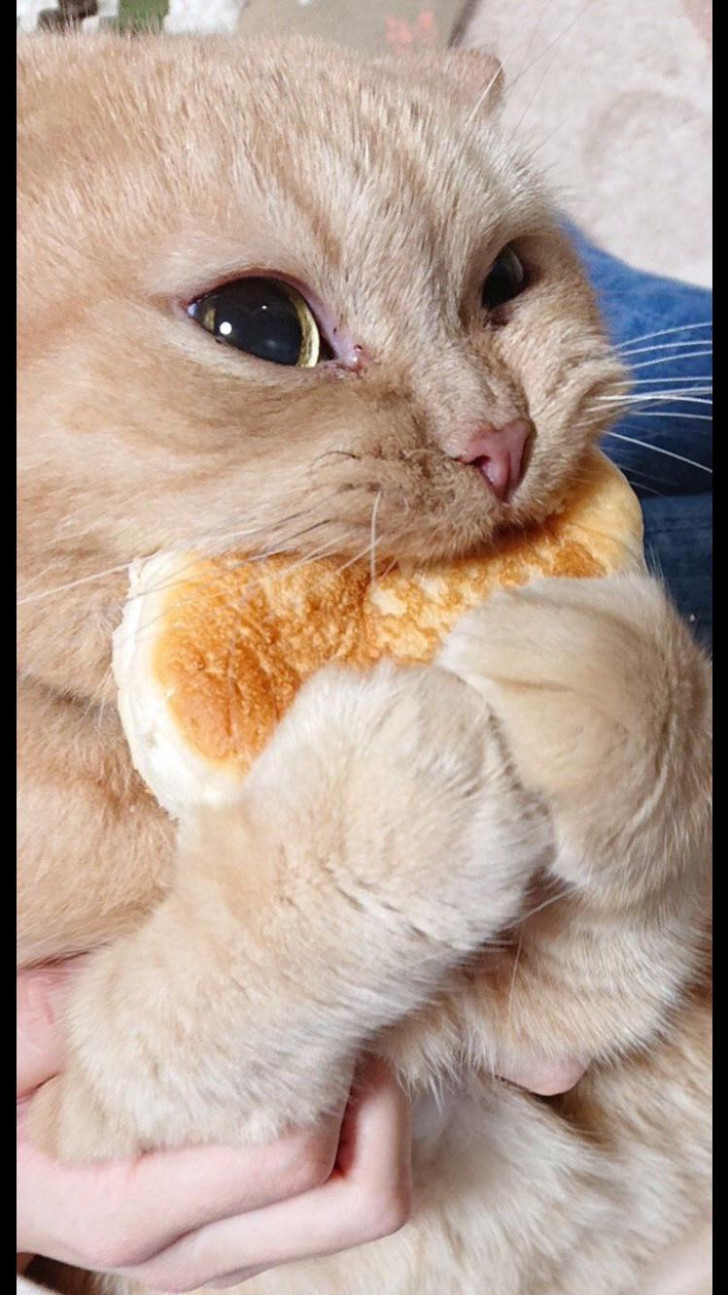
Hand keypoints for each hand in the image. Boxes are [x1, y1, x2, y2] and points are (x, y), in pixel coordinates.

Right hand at [17, 964, 411, 1291]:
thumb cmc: (4, 1086)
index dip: (332, 1077)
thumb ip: (104, 1013)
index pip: (292, 1162)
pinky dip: (351, 1141)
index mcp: (131, 1210)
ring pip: (358, 1211)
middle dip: (382, 1109)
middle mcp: (185, 1253)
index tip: (320, 1003)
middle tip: (352, 1023)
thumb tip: (200, 962)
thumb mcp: (27, 1032)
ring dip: (372, 1125)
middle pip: (355, 1204)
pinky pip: (331, 1206)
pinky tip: (314, 1073)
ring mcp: (218, 1257)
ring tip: (335, 1043)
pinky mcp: (237, 1240)